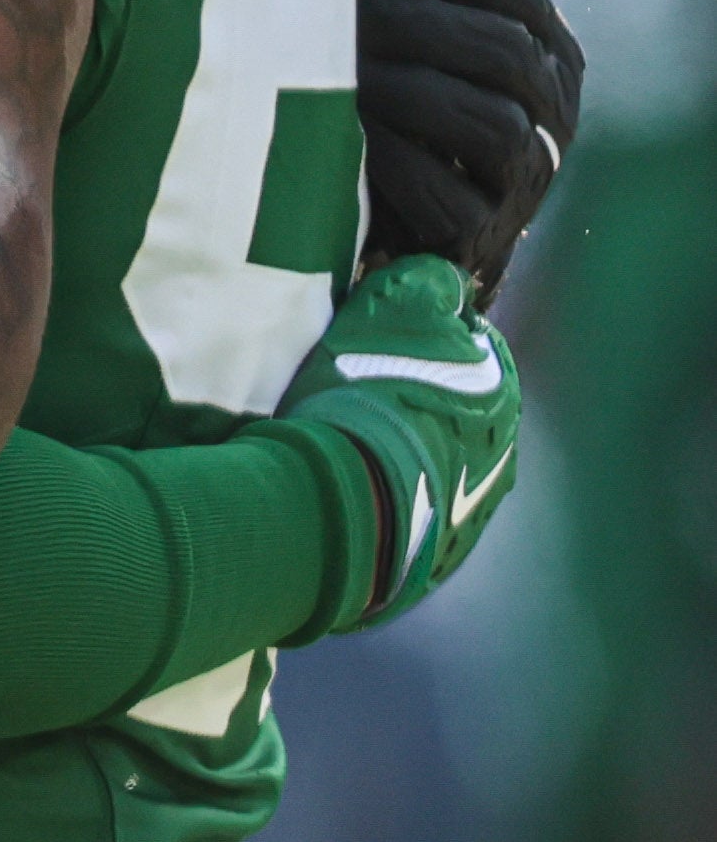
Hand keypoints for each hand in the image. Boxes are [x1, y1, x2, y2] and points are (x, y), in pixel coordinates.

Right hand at [279, 255, 515, 634]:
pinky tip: (351, 496)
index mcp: (501, 396)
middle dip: (421, 403)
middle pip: (459, 415)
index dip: (430, 340)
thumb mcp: (394, 309)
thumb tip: (447, 280)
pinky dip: (389, 504)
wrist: (340, 505)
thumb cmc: (368, 398)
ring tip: (351, 453)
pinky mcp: (431, 560)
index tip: (385, 341)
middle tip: (363, 397)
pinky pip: (412, 518)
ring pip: (439, 470)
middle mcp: (502, 458)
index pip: (475, 352)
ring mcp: (470, 516)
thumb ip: (428, 284)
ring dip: (406, 458)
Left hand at [359, 0, 574, 301]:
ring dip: (396, 86)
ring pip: (484, 118)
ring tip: (319, 63)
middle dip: (403, 17)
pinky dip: (388, 163)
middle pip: (498, 46)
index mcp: (542, 40)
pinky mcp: (482, 239)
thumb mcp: (402, 0)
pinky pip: (449, 196)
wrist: (374, 220)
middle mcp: (552, 105)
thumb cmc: (388, 85)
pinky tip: (331, 137)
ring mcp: (526, 176)